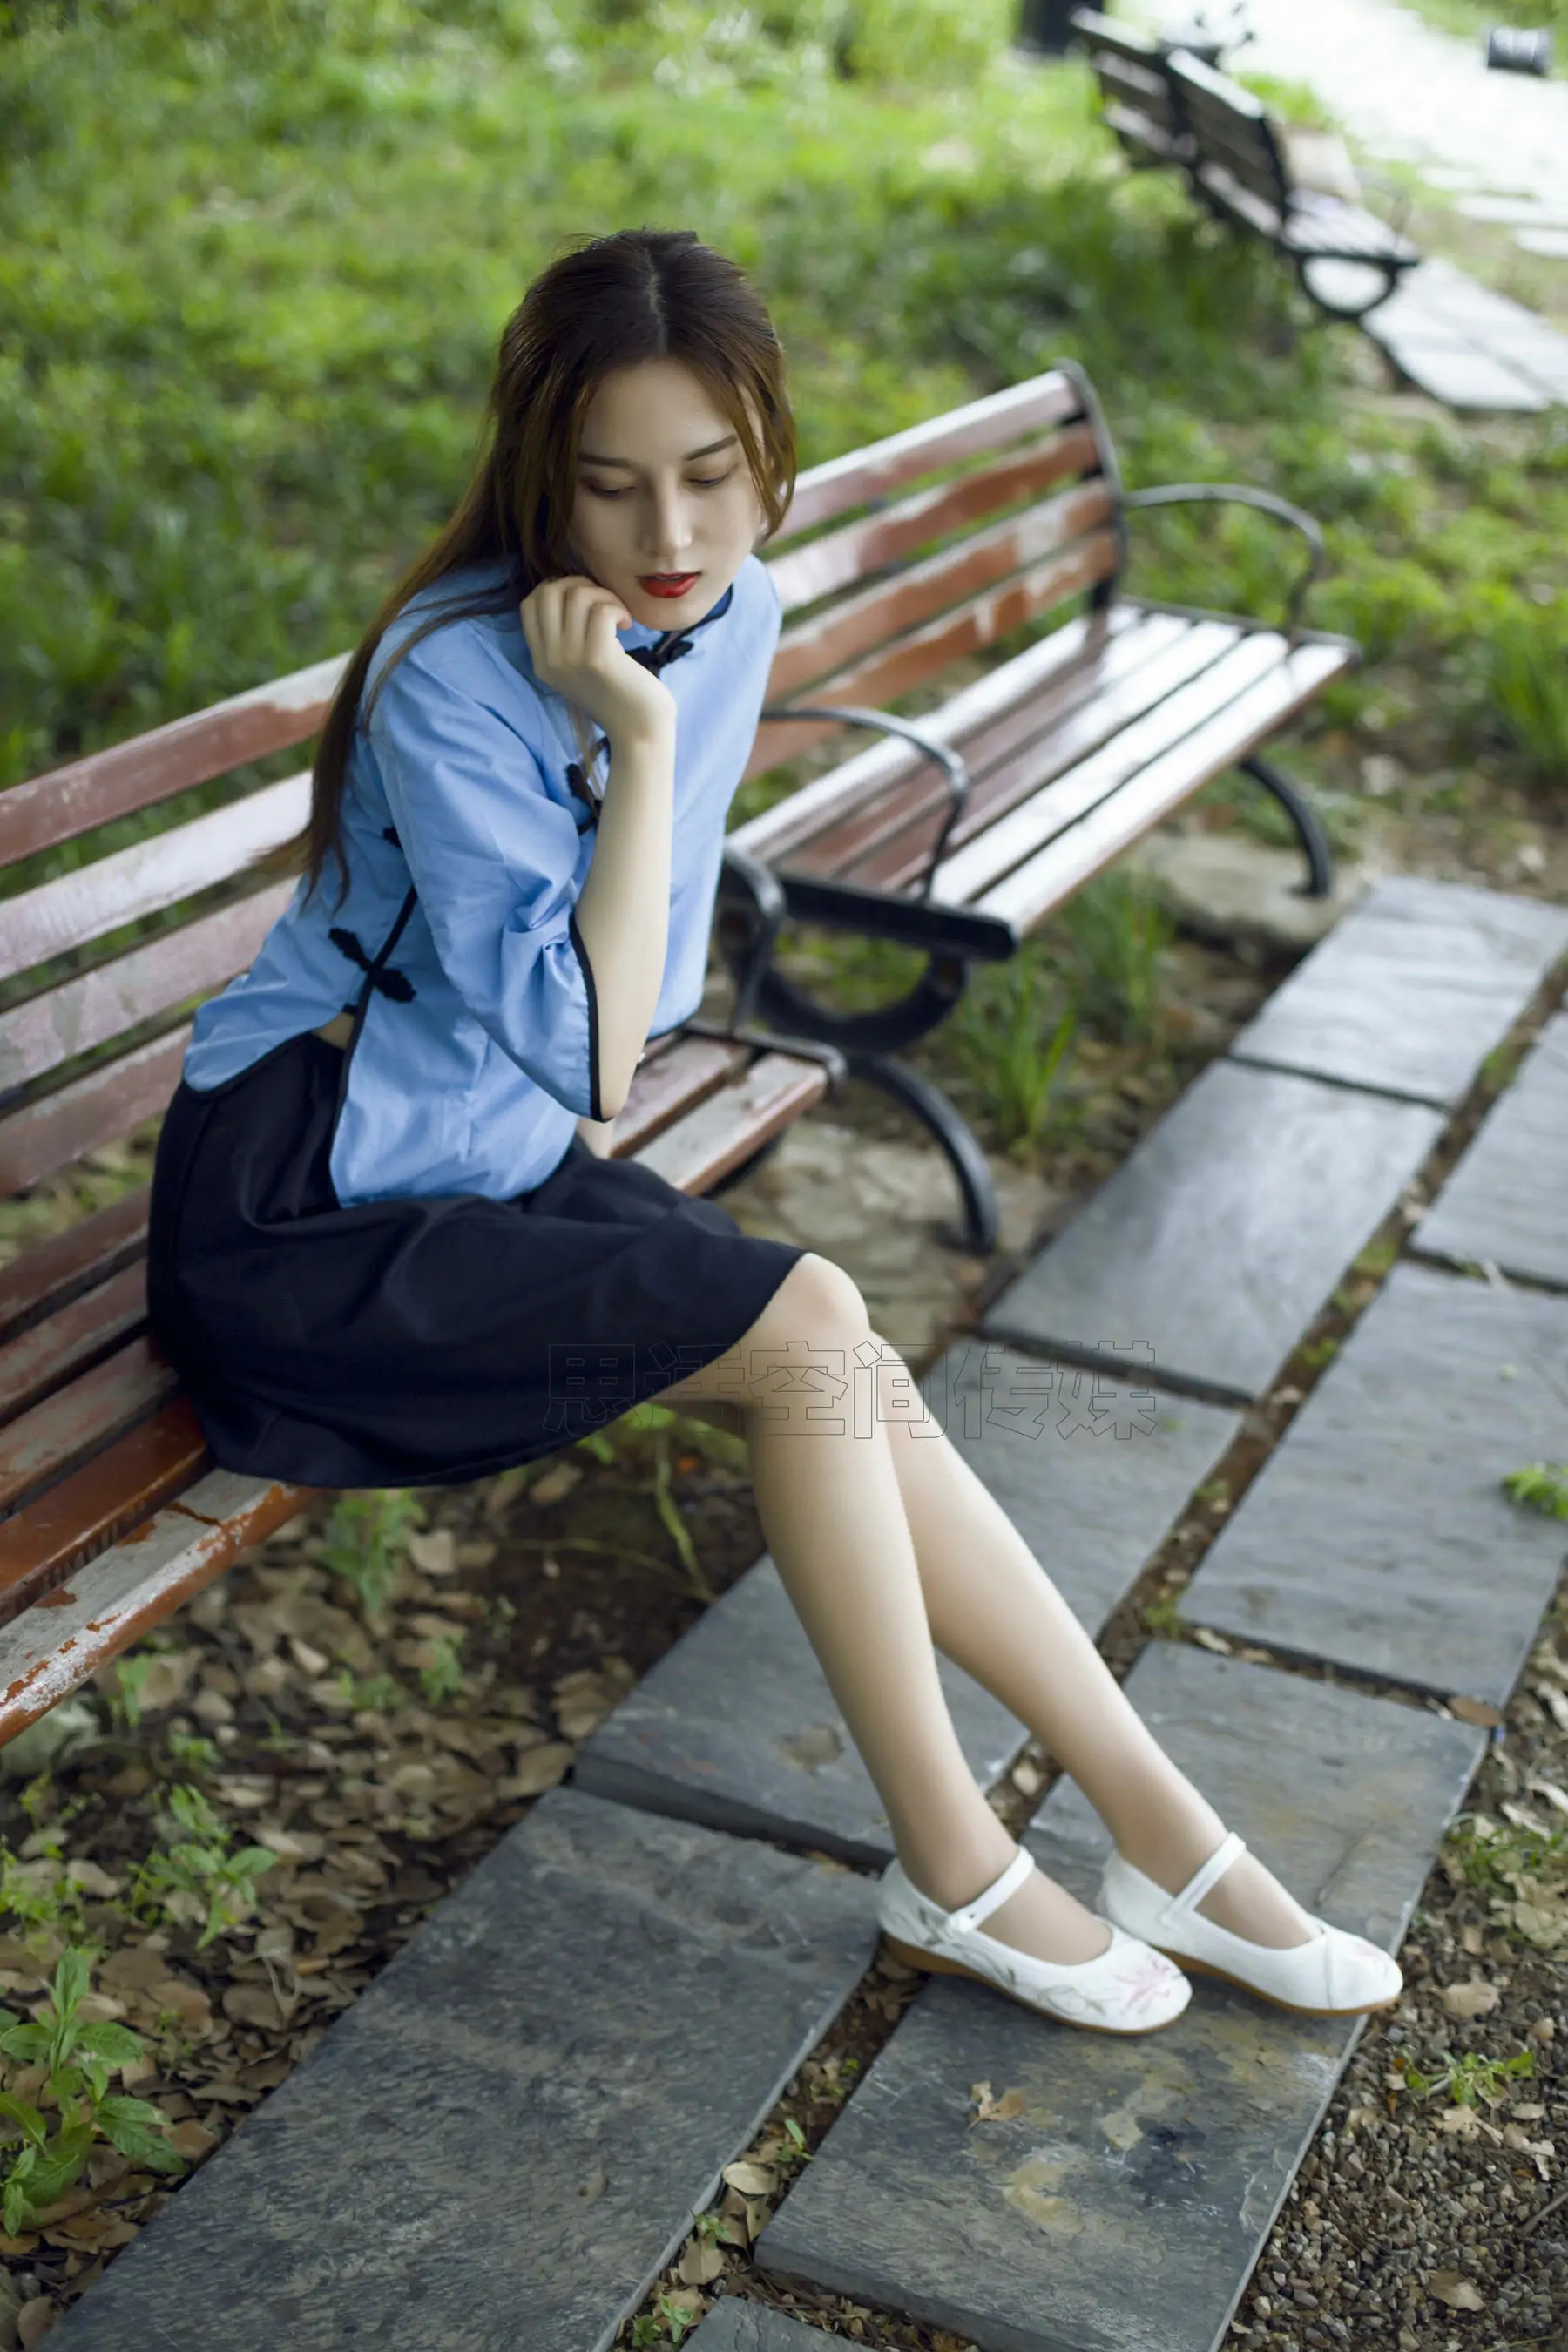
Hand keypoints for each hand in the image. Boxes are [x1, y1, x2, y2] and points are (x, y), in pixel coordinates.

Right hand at [520, 575, 674, 745]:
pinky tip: (628, 625)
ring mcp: (570, 659)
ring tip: (619, 616)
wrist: (639, 731)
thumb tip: (571, 589)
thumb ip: (566, 637)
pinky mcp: (597, 659)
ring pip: (578, 596)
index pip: (530, 603)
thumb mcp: (579, 667)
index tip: (584, 602)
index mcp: (541, 661)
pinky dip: (618, 608)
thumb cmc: (617, 693)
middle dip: (580, 585)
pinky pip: (602, 610)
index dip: (557, 589)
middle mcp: (549, 660)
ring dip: (605, 596)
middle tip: (604, 604)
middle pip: (548, 592)